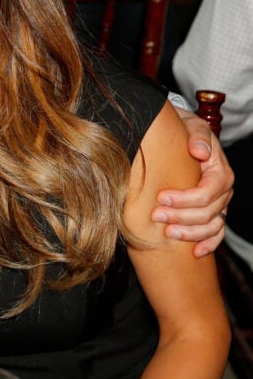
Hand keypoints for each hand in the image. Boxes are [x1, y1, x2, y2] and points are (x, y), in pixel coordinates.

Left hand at [154, 112, 233, 256]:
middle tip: (156, 216)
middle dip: (182, 216)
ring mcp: (218, 204)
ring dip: (191, 233)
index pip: (208, 191)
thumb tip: (199, 151)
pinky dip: (208, 244)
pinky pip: (216, 234)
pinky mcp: (211, 214)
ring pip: (212, 226)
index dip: (186, 199)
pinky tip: (195, 252)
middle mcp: (222, 191)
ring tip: (168, 233)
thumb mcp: (191, 126)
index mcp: (220, 171)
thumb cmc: (183, 131)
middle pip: (208, 211)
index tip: (161, 197)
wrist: (178, 135)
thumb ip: (197, 136)